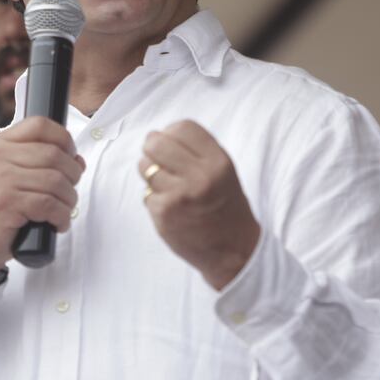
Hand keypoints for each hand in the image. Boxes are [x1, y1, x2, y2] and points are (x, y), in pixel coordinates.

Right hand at [0, 117, 84, 273]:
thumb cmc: (1, 208)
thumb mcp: (15, 176)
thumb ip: (43, 162)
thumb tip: (77, 160)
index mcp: (0, 144)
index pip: (40, 124)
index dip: (64, 139)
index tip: (70, 157)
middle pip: (54, 154)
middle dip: (72, 176)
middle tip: (67, 193)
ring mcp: (1, 179)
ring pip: (55, 181)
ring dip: (68, 200)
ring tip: (62, 211)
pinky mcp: (7, 203)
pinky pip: (49, 204)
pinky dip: (60, 217)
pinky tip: (56, 223)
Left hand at [138, 120, 260, 290]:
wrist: (234, 251)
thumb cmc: (227, 207)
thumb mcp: (223, 172)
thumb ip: (197, 151)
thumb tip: (158, 135)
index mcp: (218, 162)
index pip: (182, 127)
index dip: (171, 132)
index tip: (171, 141)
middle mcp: (200, 176)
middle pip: (157, 143)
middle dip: (152, 147)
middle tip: (156, 155)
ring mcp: (179, 195)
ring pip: (145, 166)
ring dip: (149, 171)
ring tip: (166, 183)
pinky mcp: (164, 213)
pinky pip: (146, 192)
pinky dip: (153, 196)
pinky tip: (169, 204)